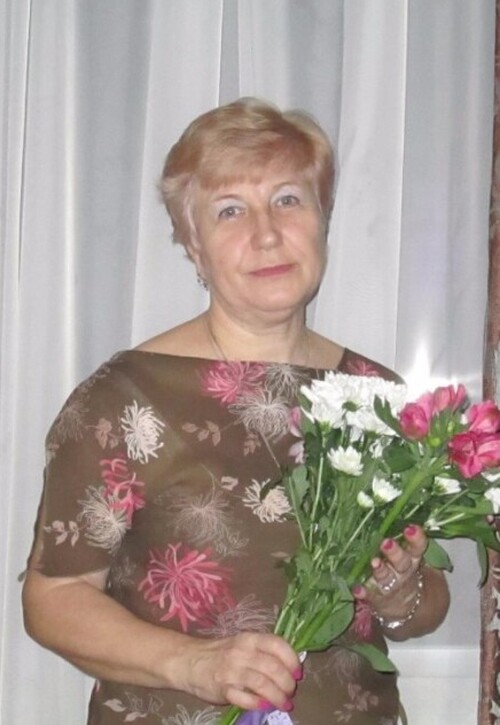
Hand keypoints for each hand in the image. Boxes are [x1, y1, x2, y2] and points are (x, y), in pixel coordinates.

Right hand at [178, 631, 301, 712]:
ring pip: (262, 683)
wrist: (189, 661)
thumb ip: (263, 653)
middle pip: (273, 667)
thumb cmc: (221, 653)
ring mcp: (232, 670)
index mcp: (250, 639)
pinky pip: (245, 698)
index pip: (277, 644)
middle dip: (288, 683)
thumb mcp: (242, 645)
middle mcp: (242, 652)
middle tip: (291, 692)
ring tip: (284, 703)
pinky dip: (258, 704)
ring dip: (278, 696)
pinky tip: (264, 706)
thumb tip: (290, 667)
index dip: (292, 660)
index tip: (298, 673)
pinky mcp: (223, 688)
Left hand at [353, 524, 425, 624]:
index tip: (410, 528)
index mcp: (412, 558)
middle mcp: (403, 572)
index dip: (416, 538)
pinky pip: (372, 596)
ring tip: (374, 562)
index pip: (417, 547)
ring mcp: (391, 586)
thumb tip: (395, 512)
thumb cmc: (403, 571)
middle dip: (395, 553)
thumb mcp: (411, 557)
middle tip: (387, 543)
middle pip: (402, 562)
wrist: (409, 608)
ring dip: (381, 570)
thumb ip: (406, 539)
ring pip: (387, 578)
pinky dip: (364, 593)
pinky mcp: (379, 599)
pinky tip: (357, 589)